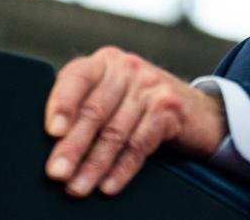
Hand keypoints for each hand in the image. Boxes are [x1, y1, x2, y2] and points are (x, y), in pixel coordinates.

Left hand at [44, 46, 227, 196]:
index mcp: (104, 62)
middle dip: (73, 146)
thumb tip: (50, 143)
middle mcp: (126, 67)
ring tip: (78, 188)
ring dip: (94, 165)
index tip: (52, 132)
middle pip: (94, 111)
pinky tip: (108, 185)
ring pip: (115, 132)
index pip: (76, 78)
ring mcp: (150, 85)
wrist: (198, 112)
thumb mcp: (112, 96)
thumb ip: (84, 106)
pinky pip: (140, 143)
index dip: (62, 104)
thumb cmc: (140, 108)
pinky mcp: (169, 106)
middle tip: (57, 173)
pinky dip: (122, 168)